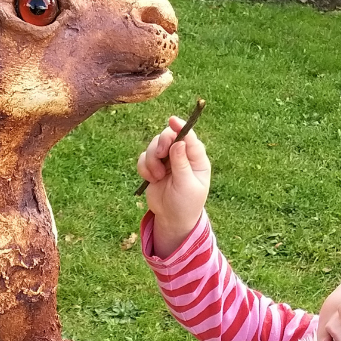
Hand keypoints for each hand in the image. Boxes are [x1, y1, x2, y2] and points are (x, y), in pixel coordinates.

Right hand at [136, 116, 210, 257]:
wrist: (172, 219)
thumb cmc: (185, 204)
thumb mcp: (187, 185)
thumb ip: (181, 164)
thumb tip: (178, 142)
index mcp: (196, 159)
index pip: (189, 137)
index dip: (180, 127)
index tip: (172, 121)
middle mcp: (181, 156)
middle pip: (168, 136)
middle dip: (161, 143)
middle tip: (159, 154)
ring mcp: (166, 160)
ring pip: (153, 146)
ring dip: (151, 160)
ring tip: (156, 176)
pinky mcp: (153, 167)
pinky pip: (143, 158)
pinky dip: (144, 167)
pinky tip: (150, 179)